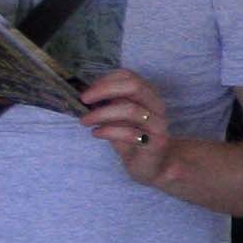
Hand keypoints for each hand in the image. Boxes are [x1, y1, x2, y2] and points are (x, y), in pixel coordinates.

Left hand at [79, 69, 176, 185]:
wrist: (154, 166)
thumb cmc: (133, 139)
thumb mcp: (118, 117)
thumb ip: (109, 104)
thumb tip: (86, 94)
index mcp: (148, 95)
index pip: (128, 76)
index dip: (105, 80)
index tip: (88, 92)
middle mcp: (157, 106)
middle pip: (134, 86)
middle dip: (105, 90)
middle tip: (84, 100)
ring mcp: (159, 124)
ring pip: (131, 109)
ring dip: (102, 114)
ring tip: (85, 121)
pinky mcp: (156, 143)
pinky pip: (130, 133)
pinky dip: (108, 131)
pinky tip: (96, 133)